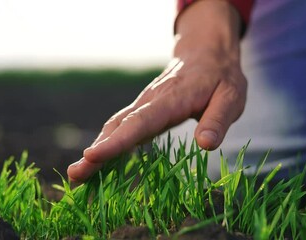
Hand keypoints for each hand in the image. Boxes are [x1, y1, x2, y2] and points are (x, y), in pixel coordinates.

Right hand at [68, 0, 245, 181]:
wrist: (206, 53)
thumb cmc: (221, 77)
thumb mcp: (231, 96)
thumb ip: (218, 120)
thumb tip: (205, 145)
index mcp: (172, 99)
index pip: (140, 122)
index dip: (116, 142)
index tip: (92, 156)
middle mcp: (151, 101)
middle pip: (118, 126)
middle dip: (95, 151)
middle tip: (74, 176)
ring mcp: (144, 105)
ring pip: (114, 127)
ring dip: (96, 150)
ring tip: (77, 175)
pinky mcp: (144, 111)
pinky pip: (121, 128)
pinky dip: (106, 145)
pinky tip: (97, 162)